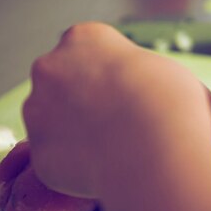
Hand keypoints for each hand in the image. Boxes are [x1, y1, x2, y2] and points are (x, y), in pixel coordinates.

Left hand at [22, 22, 210, 198]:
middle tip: (115, 125)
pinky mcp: (38, 152)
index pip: (86, 50)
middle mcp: (50, 67)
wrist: (155, 148)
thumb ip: (140, 76)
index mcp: (84, 38)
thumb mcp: (166, 72)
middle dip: (81, 102)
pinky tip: (104, 172)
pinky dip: (75, 168)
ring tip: (112, 152)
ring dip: (74, 134)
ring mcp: (38, 110)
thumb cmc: (173, 104)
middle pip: (61, 83)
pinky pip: (56, 161)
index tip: (127, 95)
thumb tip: (144, 94)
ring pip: (52, 123)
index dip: (108, 75)